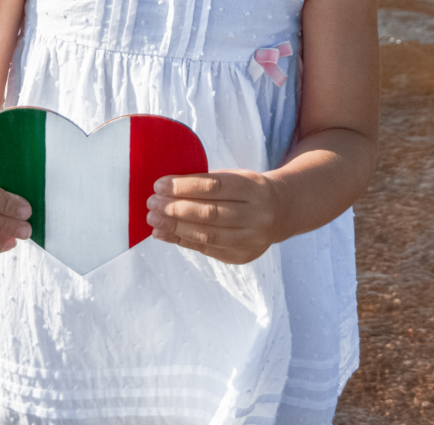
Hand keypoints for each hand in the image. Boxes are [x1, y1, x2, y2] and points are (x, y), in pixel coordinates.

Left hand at [145, 170, 283, 264]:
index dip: (184, 186)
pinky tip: (164, 233)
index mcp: (253, 187)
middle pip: (210, 213)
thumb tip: (166, 190)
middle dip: (176, 208)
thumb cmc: (247, 189)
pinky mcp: (243, 256)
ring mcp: (252, 239)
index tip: (159, 185)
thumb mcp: (235, 177)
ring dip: (175, 227)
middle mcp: (256, 214)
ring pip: (208, 235)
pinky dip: (182, 240)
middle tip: (152, 203)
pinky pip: (207, 249)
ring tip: (154, 220)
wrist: (281, 211)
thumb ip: (206, 183)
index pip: (214, 186)